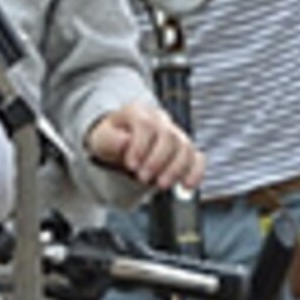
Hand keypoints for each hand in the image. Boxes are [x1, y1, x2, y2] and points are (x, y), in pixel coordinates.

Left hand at [85, 101, 203, 190]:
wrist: (121, 143)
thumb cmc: (111, 141)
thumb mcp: (101, 139)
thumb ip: (110, 140)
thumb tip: (126, 142)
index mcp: (139, 113)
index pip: (146, 125)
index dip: (140, 146)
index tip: (131, 165)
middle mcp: (161, 121)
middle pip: (169, 136)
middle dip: (157, 160)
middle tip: (143, 178)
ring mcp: (175, 135)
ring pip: (186, 147)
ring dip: (176, 169)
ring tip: (161, 185)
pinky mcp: (184, 151)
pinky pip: (197, 158)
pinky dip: (195, 173)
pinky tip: (187, 186)